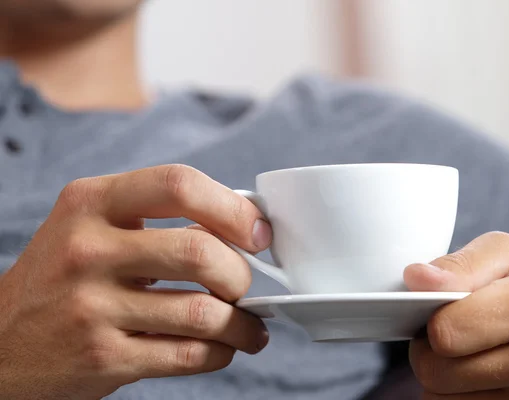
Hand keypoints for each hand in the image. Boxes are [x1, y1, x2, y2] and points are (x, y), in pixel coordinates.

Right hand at [0, 164, 271, 398]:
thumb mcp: (92, 226)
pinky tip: (224, 347)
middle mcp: (89, 249)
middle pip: (199, 253)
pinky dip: (221, 352)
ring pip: (202, 312)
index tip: (258, 233)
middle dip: (241, 274)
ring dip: (242, 323)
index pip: (179, 185)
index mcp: (91, 202)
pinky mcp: (103, 357)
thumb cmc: (62, 276)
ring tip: (249, 327)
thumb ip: (155, 217)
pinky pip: (187, 354)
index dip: (231, 209)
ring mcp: (93, 307)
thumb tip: (239, 228)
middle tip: (246, 286)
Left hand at [404, 232, 508, 398]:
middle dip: (430, 349)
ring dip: (443, 376)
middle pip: (435, 371)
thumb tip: (416, 279)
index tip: (442, 309)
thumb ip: (459, 263)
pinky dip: (457, 396)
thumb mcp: (507, 255)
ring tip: (469, 353)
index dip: (430, 319)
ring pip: (439, 398)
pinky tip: (479, 376)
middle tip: (453, 333)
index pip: (444, 331)